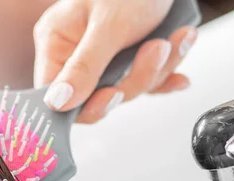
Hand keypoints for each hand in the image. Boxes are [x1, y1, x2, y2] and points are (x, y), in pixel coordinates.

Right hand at [34, 0, 197, 122]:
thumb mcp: (108, 24)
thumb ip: (84, 66)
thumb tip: (58, 103)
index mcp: (56, 42)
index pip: (55, 93)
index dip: (81, 104)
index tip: (109, 97)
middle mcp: (77, 54)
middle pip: (95, 97)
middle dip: (131, 79)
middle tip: (154, 52)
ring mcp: (106, 58)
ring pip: (126, 88)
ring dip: (157, 69)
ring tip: (173, 40)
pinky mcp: (131, 58)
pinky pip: (146, 80)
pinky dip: (167, 71)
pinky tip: (178, 62)